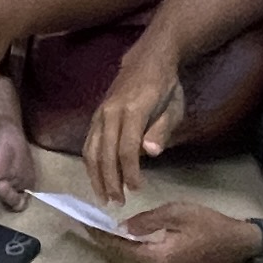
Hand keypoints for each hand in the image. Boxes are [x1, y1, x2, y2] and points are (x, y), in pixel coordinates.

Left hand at [75, 199, 257, 262]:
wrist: (238, 244)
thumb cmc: (210, 225)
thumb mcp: (177, 213)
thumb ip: (146, 221)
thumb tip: (121, 227)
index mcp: (158, 259)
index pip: (120, 248)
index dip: (100, 235)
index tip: (83, 221)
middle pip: (122, 258)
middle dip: (103, 241)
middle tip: (85, 223)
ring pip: (131, 261)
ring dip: (115, 246)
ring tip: (97, 228)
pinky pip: (142, 262)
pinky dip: (129, 249)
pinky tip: (121, 237)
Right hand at [82, 58, 184, 208]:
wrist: (147, 60)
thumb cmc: (166, 87)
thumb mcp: (174, 108)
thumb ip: (161, 130)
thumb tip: (150, 153)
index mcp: (133, 111)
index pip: (126, 149)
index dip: (130, 173)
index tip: (137, 190)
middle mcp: (110, 113)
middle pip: (105, 154)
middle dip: (110, 181)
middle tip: (117, 202)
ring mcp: (99, 114)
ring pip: (91, 150)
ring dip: (95, 176)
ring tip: (103, 196)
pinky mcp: (95, 116)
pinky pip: (88, 143)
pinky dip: (90, 163)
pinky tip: (96, 177)